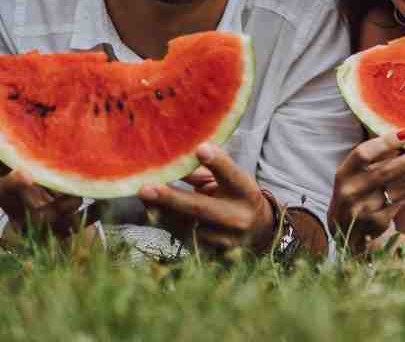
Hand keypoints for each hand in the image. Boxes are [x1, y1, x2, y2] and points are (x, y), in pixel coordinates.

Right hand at [0, 134, 98, 241]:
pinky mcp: (66, 234)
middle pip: (29, 209)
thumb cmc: (27, 192)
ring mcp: (46, 228)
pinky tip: (105, 205)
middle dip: (43, 198)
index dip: (11, 183)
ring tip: (78, 195)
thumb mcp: (11, 175)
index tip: (25, 172)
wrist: (46, 230)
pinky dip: (93, 215)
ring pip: (54, 222)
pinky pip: (80, 227)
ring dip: (65, 207)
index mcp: (8, 200)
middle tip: (57, 185)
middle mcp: (25, 216)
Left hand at [137, 144, 274, 255]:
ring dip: (163, 212)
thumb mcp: (229, 180)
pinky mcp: (213, 256)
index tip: (200, 149)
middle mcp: (238, 217)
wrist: (259, 232)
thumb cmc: (237, 196)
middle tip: (145, 190)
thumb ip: (203, 172)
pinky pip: (183, 239)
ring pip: (185, 226)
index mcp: (245, 191)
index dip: (216, 162)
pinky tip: (157, 213)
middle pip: (200, 208)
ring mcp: (226, 240)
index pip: (230, 174)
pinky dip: (168, 225)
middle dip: (171, 198)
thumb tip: (172, 165)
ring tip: (146, 197)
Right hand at [327, 130, 404, 252]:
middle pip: (386, 171)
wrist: (346, 231)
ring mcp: (365, 209)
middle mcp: (352, 191)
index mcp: (344, 174)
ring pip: (401, 188)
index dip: (384, 143)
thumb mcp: (356, 174)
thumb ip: (375, 158)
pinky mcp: (379, 222)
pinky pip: (403, 201)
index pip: (363, 154)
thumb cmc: (357, 191)